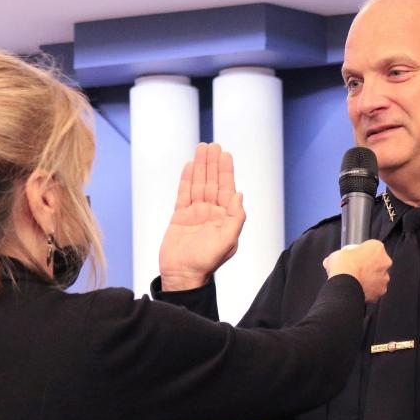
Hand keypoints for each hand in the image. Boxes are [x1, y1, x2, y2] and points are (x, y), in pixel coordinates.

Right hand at [159, 143, 245, 290]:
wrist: (183, 274)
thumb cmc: (207, 262)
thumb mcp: (227, 241)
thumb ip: (235, 218)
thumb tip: (240, 195)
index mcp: (225, 217)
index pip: (226, 189)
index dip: (226, 171)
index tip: (225, 154)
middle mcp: (211, 212)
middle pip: (212, 182)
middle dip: (212, 163)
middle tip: (212, 145)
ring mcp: (195, 213)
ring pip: (198, 184)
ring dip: (200, 166)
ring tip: (201, 149)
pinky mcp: (180, 216)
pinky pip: (183, 193)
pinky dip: (186, 179)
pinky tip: (189, 166)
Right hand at [323, 240, 390, 302]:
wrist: (344, 284)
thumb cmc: (343, 266)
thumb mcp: (336, 255)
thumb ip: (338, 256)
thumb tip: (330, 261)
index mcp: (376, 247)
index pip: (372, 247)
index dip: (364, 252)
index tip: (357, 257)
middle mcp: (385, 261)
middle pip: (379, 262)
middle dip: (371, 266)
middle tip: (358, 270)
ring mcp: (384, 277)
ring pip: (379, 277)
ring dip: (371, 279)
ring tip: (358, 281)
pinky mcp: (382, 290)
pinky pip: (376, 290)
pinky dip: (370, 290)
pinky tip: (360, 289)